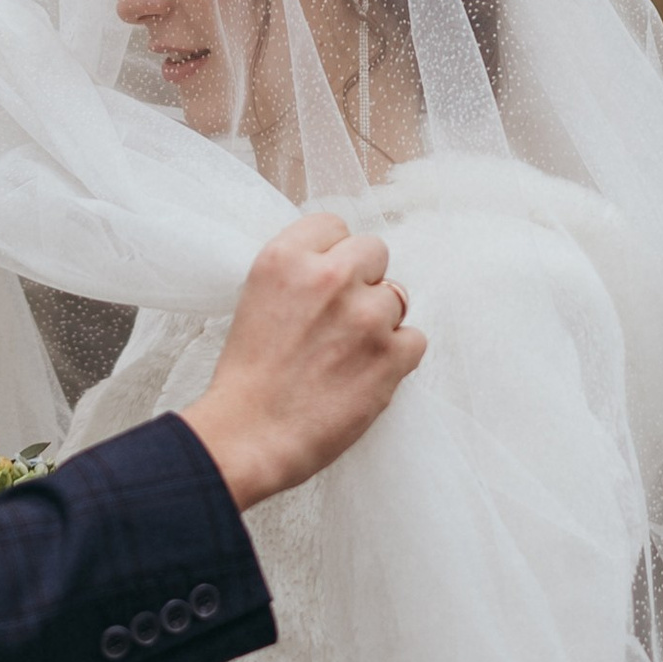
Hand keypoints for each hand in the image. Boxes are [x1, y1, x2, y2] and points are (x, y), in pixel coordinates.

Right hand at [180, 209, 422, 510]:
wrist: (248, 436)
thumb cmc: (247, 378)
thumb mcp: (257, 299)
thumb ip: (298, 273)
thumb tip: (337, 264)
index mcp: (285, 258)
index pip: (334, 225)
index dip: (333, 255)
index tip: (327, 281)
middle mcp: (328, 277)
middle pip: (374, 251)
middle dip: (363, 280)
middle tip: (342, 317)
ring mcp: (364, 316)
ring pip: (397, 296)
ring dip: (380, 321)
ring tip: (349, 353)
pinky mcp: (391, 356)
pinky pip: (415, 339)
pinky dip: (398, 357)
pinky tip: (368, 373)